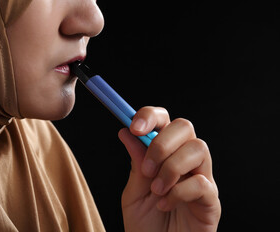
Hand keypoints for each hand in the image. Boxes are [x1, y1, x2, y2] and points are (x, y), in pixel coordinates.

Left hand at [119, 107, 220, 231]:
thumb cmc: (146, 225)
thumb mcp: (133, 192)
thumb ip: (135, 163)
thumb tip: (126, 132)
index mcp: (165, 155)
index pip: (165, 121)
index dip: (151, 116)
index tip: (134, 127)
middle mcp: (185, 161)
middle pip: (185, 127)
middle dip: (162, 142)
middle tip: (146, 168)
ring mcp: (201, 178)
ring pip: (198, 148)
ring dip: (171, 168)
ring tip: (156, 190)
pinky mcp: (211, 200)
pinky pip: (202, 183)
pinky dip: (178, 193)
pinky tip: (166, 205)